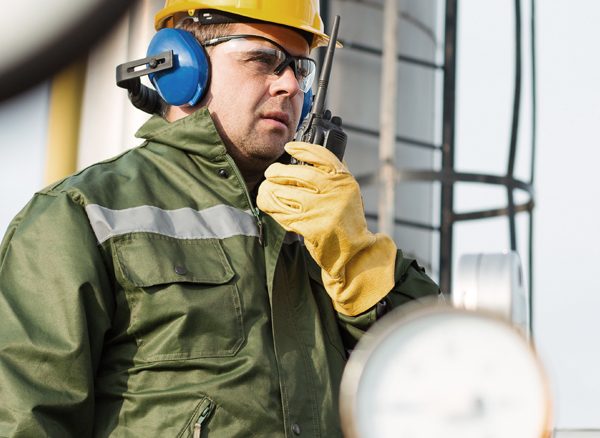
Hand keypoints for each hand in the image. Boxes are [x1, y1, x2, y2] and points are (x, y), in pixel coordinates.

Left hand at [257, 142, 396, 315]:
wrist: (354, 252)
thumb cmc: (346, 220)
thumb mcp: (347, 193)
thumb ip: (333, 174)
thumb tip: (306, 155)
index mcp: (344, 181)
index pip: (321, 156)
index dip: (302, 149)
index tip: (288, 147)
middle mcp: (335, 193)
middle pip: (298, 175)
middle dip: (278, 172)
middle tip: (269, 173)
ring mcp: (322, 211)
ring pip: (286, 194)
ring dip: (269, 191)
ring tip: (264, 190)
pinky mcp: (311, 228)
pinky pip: (284, 214)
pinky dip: (273, 209)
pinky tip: (268, 205)